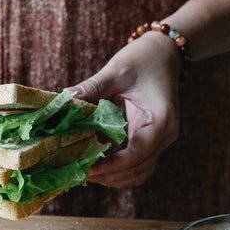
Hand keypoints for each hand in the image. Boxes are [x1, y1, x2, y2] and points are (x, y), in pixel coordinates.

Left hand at [66, 32, 181, 187]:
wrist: (164, 52)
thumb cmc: (143, 58)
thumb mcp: (117, 70)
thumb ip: (92, 87)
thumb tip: (65, 98)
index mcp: (161, 120)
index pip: (137, 153)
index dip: (112, 166)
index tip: (88, 169)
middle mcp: (165, 135)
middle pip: (138, 169)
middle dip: (109, 175)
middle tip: (79, 172)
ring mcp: (160, 140)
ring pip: (139, 172)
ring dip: (114, 176)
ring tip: (85, 171)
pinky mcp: (151, 140)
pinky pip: (137, 164)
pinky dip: (118, 169)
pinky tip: (97, 164)